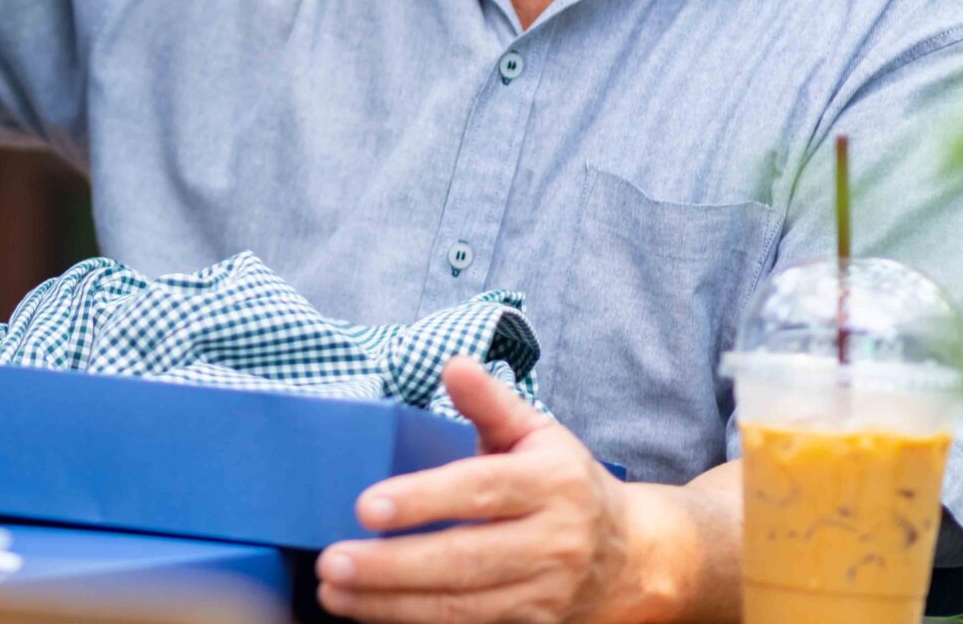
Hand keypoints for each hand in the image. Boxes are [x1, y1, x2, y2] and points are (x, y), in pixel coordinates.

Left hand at [316, 358, 637, 623]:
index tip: (365, 507)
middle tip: (331, 562)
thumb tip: (453, 364)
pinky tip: (371, 613)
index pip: (479, 491)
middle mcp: (552, 543)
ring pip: (461, 607)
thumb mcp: (536, 431)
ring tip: (335, 592)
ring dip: (391, 603)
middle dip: (391, 566)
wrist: (631, 556)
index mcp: (550, 484)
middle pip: (464, 560)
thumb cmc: (564, 482)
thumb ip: (490, 401)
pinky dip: (416, 623)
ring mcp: (545, 593)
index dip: (421, 500)